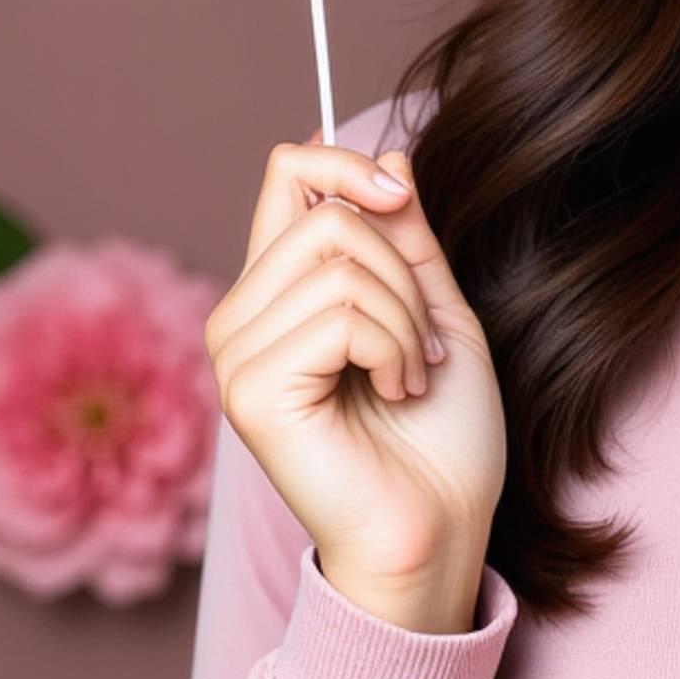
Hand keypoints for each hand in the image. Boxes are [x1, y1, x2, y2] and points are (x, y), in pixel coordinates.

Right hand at [204, 136, 506, 617]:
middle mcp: (243, 316)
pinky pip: (339, 314)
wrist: (442, 525)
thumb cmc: (441, 435)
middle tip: (425, 341)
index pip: (287, 176)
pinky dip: (393, 347)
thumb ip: (405, 235)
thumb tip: (388, 153)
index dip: (345, 164)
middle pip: (325, 210)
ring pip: (340, 261)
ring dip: (407, 318)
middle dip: (403, 269)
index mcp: (280, 292)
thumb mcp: (435, 308)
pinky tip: (393, 393)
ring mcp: (237, 353)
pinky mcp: (250, 389)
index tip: (399, 195)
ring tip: (411, 374)